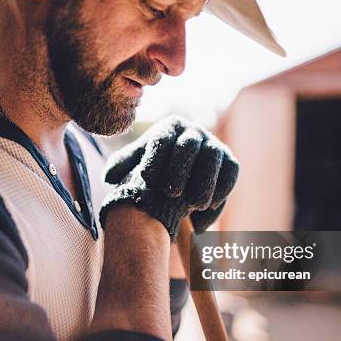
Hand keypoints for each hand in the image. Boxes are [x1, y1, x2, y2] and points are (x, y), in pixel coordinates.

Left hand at [99, 115, 238, 238]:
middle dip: (181, 169)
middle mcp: (194, 132)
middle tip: (172, 193)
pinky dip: (222, 192)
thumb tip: (110, 176)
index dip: (156, 158)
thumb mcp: (134, 166)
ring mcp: (215, 145)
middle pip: (190, 145)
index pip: (163, 138)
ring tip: (192, 206)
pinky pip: (231, 173)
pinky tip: (207, 212)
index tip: (148, 180)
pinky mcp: (230, 161)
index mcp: (169, 128)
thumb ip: (121, 167)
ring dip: (205, 182)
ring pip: (214, 158)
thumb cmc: (152, 171)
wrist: (178, 179)